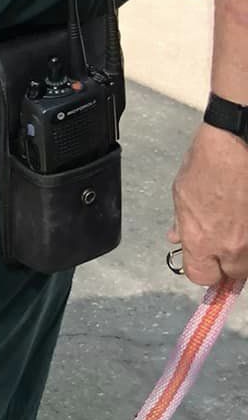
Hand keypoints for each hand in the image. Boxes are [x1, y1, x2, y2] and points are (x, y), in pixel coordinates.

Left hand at [170, 123, 247, 285]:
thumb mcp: (182, 195)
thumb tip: (178, 237)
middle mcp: (231, 246)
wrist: (238, 143)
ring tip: (234, 226)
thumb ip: (182, 223)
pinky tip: (243, 215)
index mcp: (201, 241)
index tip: (203, 261)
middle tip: (222, 245)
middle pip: (232, 274)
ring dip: (242, 250)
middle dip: (226, 262)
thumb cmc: (208, 163)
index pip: (201, 277)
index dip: (202, 269)